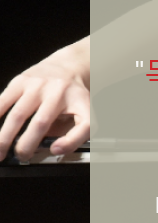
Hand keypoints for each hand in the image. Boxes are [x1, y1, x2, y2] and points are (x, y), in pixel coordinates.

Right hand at [0, 43, 89, 161]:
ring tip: (1, 151)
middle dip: (27, 144)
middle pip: (41, 123)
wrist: (68, 66)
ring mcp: (38, 85)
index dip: (71, 141)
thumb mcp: (84, 114)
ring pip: (18, 114)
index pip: (83, 124)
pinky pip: (3, 101)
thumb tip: (54, 149)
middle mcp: (58, 92)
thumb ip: (73, 133)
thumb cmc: (74, 96)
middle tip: (21, 156)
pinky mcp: (21, 81)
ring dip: (5, 136)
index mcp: (79, 102)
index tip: (56, 150)